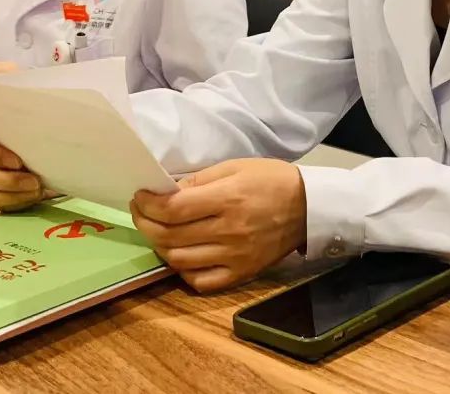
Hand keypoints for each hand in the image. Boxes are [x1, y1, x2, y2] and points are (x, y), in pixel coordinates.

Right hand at [0, 135, 43, 211]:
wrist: (50, 160)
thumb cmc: (39, 141)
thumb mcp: (33, 133)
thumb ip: (27, 134)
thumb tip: (34, 128)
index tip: (18, 163)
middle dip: (9, 181)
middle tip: (34, 181)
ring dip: (12, 196)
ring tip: (37, 191)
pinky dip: (17, 203)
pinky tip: (33, 197)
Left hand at [131, 159, 306, 292]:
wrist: (309, 207)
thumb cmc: (270, 180)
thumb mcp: (234, 167)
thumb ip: (199, 181)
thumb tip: (166, 192)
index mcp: (227, 199)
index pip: (172, 209)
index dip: (147, 204)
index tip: (139, 196)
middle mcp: (228, 231)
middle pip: (169, 236)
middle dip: (145, 223)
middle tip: (140, 211)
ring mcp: (235, 257)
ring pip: (179, 260)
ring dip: (160, 246)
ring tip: (158, 231)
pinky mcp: (242, 274)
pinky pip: (201, 282)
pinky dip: (183, 270)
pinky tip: (181, 255)